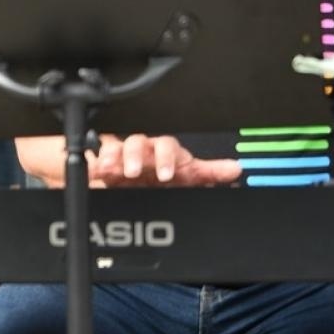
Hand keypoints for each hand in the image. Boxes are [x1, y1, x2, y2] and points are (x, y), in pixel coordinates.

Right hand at [86, 133, 240, 186]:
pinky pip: (97, 159)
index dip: (166, 158)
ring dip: (115, 157)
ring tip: (114, 171)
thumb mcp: (188, 178)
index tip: (167, 175)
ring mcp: (122, 158)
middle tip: (135, 172)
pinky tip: (98, 171)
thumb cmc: (164, 181)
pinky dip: (97, 164)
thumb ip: (210, 173)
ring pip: (116, 147)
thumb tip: (236, 169)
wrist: (139, 192)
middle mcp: (143, 153)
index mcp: (164, 154)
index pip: (166, 146)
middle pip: (138, 142)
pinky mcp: (104, 167)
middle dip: (135, 155)